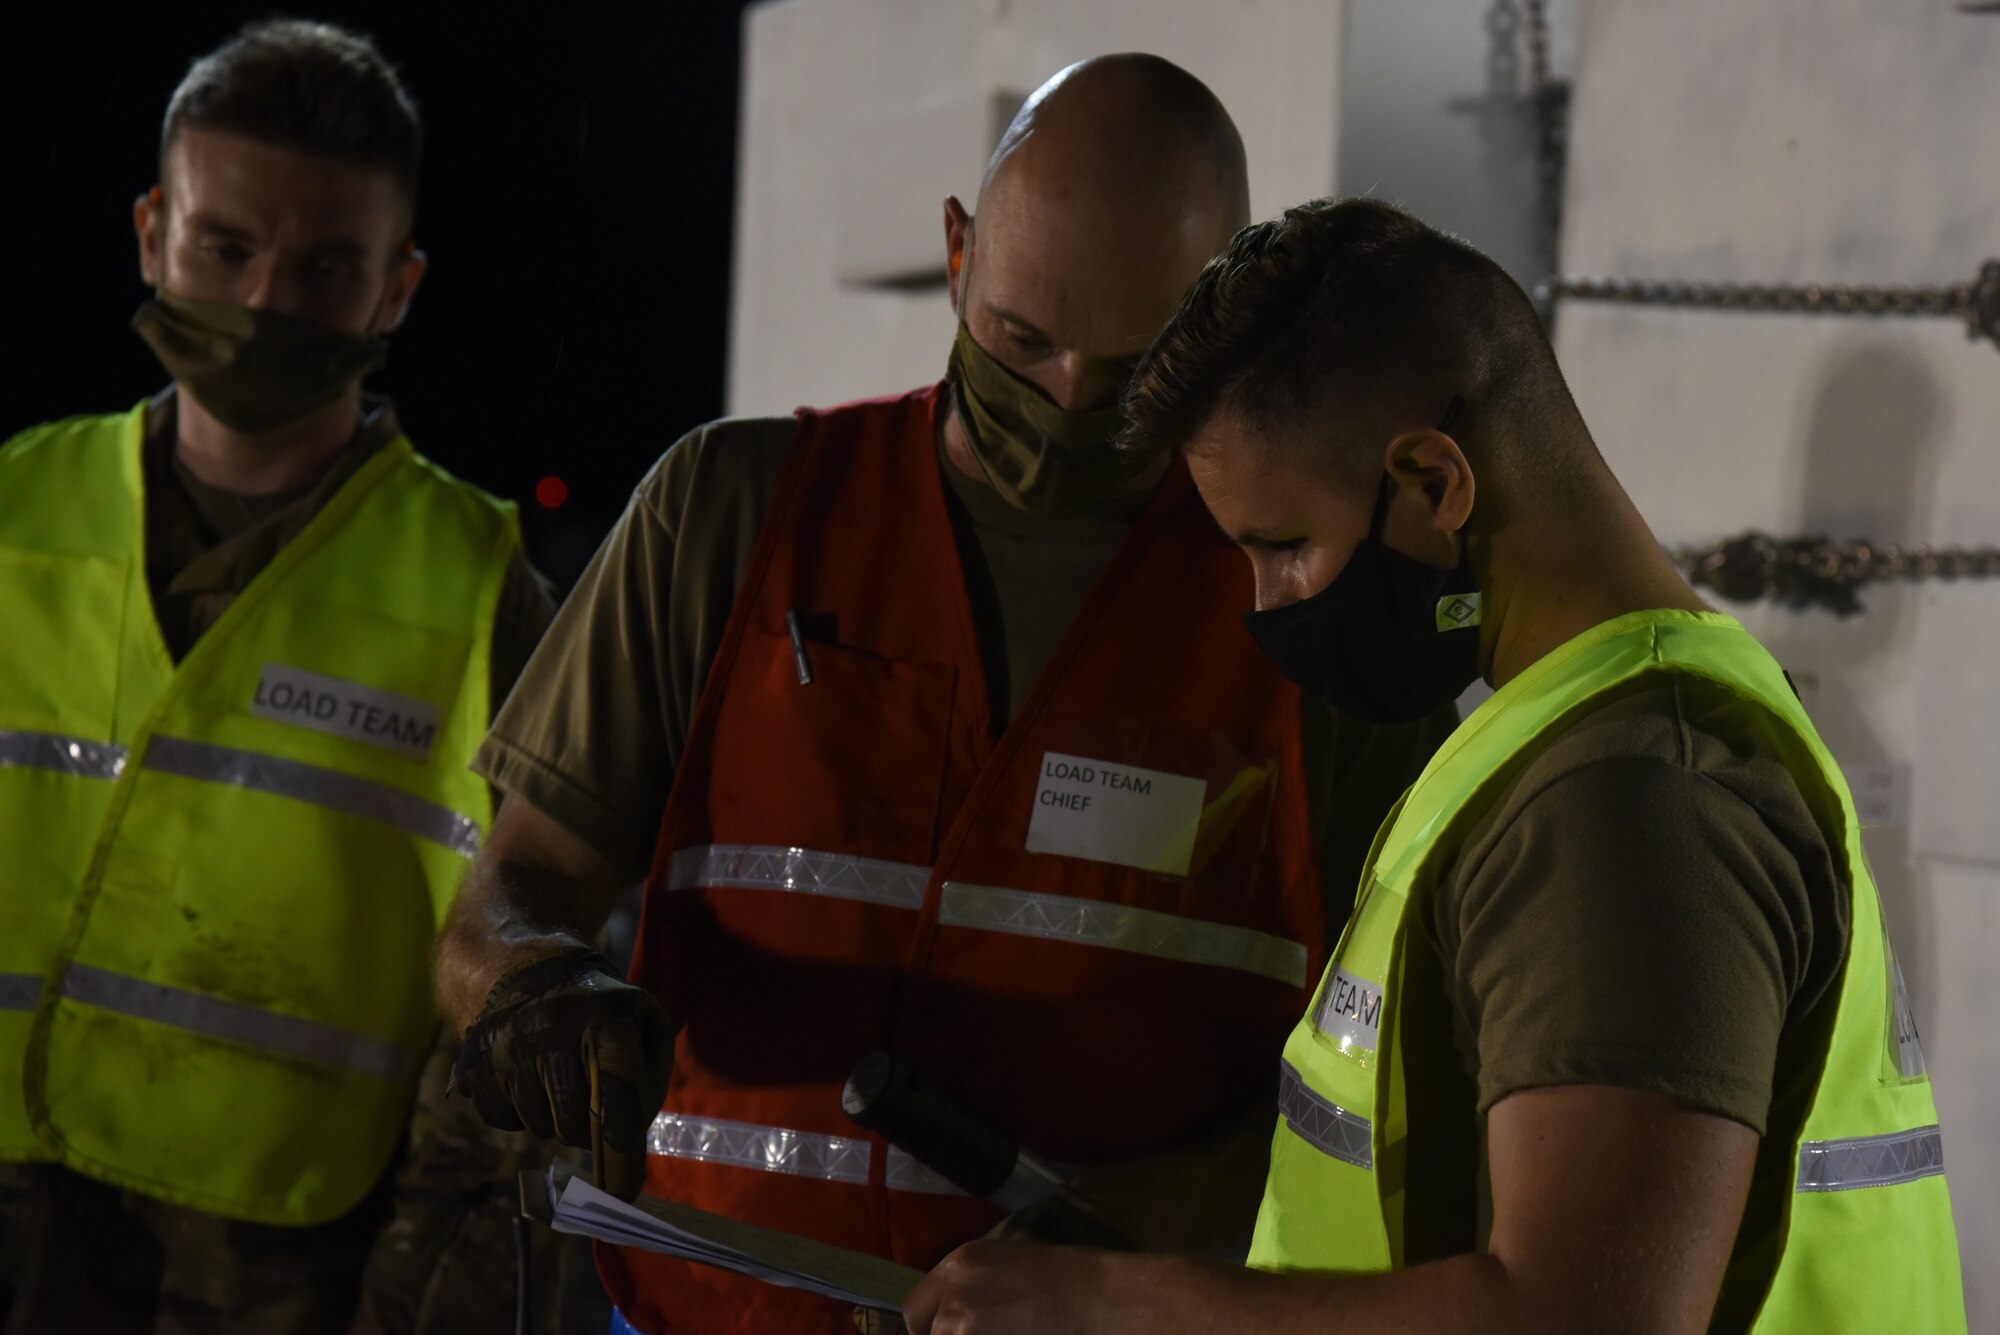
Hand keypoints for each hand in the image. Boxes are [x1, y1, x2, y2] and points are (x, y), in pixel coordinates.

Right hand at [451, 948, 673, 1199]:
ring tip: (557, 1078)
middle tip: (591, 1110)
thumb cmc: (595, 999)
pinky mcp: (472, 1060)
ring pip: (536, 1125)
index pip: (615, 1096)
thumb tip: (632, 1136)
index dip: (621, 1150)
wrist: (515, 960)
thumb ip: (650, 1073)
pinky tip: (525, 1078)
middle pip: (572, 1123)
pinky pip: (501, 1119)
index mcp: (603, 1016)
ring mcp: (505, 1045)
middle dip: (587, 1131)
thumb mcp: (640, 1015)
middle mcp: (549, 1029)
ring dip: (551, 1119)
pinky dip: (517, 1112)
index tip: (624, 1193)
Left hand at [904, 1241, 1111, 1334]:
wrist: (1088, 1295)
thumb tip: (944, 1311)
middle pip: (926, 1333)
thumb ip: (964, 1283)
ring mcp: (967, 1325)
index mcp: (958, 1264)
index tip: (940, 1334)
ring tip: (999, 1333)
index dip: (927, 1327)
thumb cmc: (1054, 1276)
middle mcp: (955, 1293)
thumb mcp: (998, 1261)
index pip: (915, 1308)